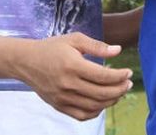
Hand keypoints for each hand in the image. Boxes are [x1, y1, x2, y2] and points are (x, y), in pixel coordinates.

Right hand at [17, 32, 131, 120]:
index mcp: (73, 66)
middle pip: (101, 93)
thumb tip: (118, 50)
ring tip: (119, 92)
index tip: (129, 73)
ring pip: (94, 106)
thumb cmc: (52, 47)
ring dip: (111, 101)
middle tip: (129, 84)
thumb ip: (97, 46)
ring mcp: (62, 98)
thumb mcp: (74, 39)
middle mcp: (67, 84)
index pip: (103, 76)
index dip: (120, 76)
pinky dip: (96, 111)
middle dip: (120, 90)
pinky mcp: (58, 105)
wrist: (25, 61)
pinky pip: (81, 115)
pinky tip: (103, 102)